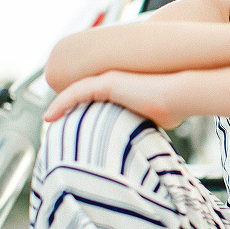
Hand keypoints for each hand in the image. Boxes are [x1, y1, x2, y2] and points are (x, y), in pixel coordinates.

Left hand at [44, 71, 183, 129]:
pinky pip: (76, 93)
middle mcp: (114, 82)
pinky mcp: (107, 82)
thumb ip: (140, 127)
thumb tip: (138, 148)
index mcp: (124, 91)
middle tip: (54, 122)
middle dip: (67, 108)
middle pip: (82, 94)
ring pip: (76, 92)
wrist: (180, 96)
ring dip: (60, 105)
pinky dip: (61, 104)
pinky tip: (50, 116)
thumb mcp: (152, 120)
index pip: (96, 99)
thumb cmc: (173, 109)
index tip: (71, 126)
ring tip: (49, 120)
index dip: (81, 110)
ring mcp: (110, 80)